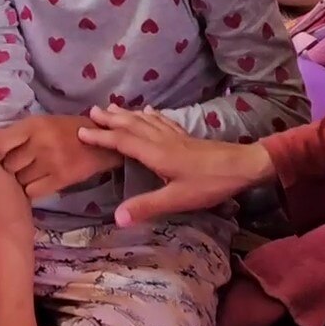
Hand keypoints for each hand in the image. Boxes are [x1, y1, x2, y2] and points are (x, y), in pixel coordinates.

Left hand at [0, 116, 122, 199]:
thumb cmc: (64, 131)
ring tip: (34, 171)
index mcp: (35, 125)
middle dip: (12, 166)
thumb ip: (10, 132)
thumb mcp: (39, 124)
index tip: (5, 153)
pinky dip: (33, 189)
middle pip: (9, 165)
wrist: (100, 144)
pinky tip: (41, 180)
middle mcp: (42, 143)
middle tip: (23, 162)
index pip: (1, 143)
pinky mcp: (61, 179)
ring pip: (20, 180)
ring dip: (23, 179)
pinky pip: (32, 192)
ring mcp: (52, 162)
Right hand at [76, 105, 274, 224]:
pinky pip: (164, 122)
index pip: (123, 142)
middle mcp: (163, 141)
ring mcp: (176, 137)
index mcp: (157, 154)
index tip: (81, 131)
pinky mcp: (187, 137)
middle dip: (111, 119)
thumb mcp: (177, 199)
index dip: (102, 136)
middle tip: (91, 112)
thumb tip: (116, 217)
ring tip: (113, 108)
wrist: (243, 166)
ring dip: (128, 114)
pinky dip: (152, 116)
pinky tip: (150, 112)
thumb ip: (147, 206)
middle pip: (133, 126)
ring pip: (146, 121)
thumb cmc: (209, 183)